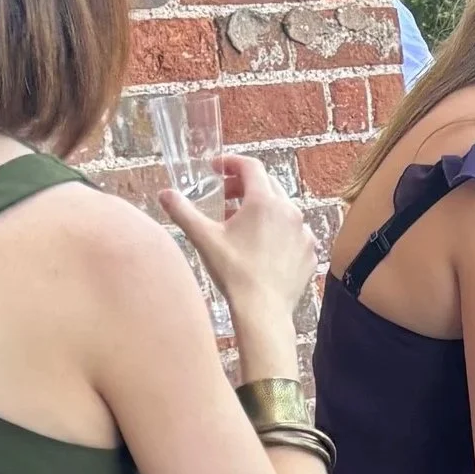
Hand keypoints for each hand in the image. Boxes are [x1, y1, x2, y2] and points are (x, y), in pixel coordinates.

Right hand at [164, 156, 316, 319]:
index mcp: (265, 202)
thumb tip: (165, 194)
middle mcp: (290, 211)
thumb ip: (183, 211)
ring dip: (261, 210)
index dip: (231, 162)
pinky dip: (277, 232)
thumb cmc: (234, 272)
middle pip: (267, 185)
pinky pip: (293, 233)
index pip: (251, 166)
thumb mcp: (204, 238)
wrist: (264, 311)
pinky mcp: (310, 252)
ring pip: (282, 210)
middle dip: (243, 186)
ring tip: (240, 225)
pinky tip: (261, 247)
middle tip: (224, 197)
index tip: (216, 168)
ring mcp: (304, 232)